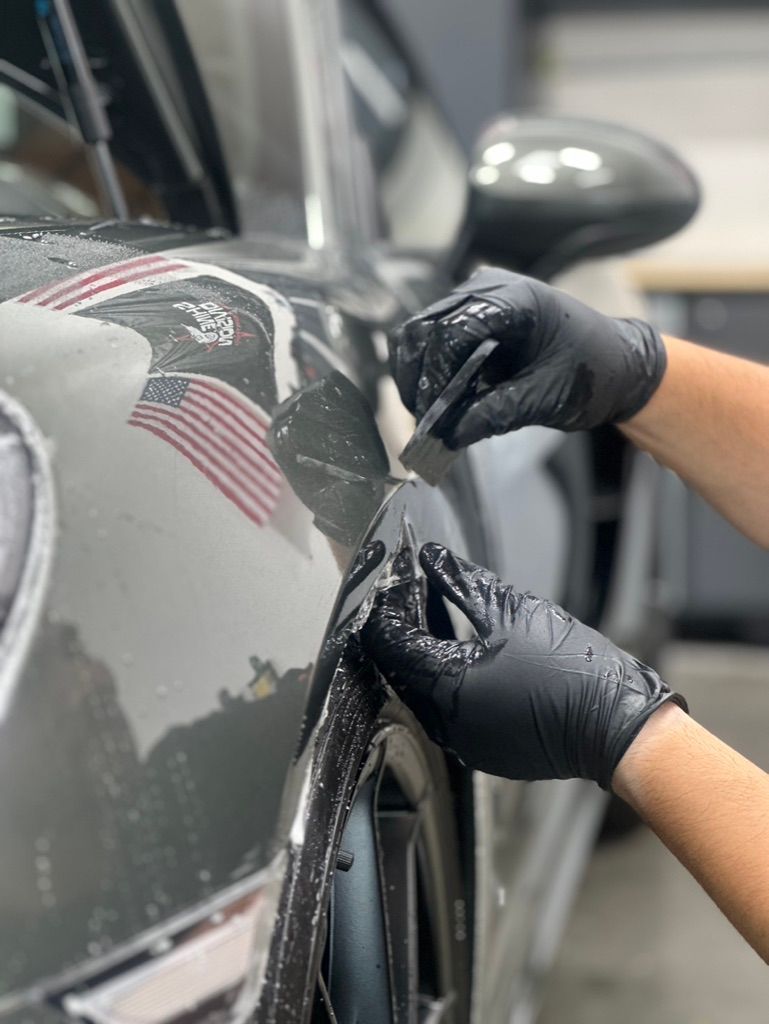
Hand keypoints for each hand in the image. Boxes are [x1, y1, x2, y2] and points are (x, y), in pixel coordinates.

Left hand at [362, 543, 686, 788]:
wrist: (617, 727)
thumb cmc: (572, 671)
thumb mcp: (512, 611)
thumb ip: (461, 582)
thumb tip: (429, 556)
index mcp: (445, 688)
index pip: (388, 643)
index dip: (386, 606)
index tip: (396, 581)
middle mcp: (444, 724)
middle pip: (400, 669)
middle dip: (404, 628)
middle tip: (414, 591)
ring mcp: (463, 744)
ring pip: (423, 692)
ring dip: (424, 655)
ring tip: (437, 615)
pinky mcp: (483, 751)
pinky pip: (448, 712)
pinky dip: (447, 681)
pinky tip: (464, 653)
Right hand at [390, 267, 666, 446]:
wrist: (619, 367)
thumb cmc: (595, 374)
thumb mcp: (546, 399)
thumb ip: (494, 414)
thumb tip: (447, 435)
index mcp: (514, 299)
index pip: (451, 331)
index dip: (434, 376)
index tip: (430, 415)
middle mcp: (489, 291)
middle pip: (425, 328)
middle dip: (417, 378)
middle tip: (422, 422)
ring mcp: (479, 302)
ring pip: (422, 334)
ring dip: (418, 376)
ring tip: (427, 416)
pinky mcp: (475, 320)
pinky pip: (437, 343)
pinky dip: (430, 373)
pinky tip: (438, 403)